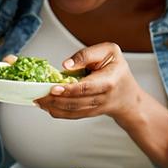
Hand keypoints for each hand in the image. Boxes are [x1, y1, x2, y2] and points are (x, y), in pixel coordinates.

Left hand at [34, 43, 150, 125]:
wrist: (128, 96)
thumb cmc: (117, 69)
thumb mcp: (110, 52)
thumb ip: (87, 54)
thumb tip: (66, 65)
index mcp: (109, 80)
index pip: (87, 87)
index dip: (70, 89)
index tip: (54, 87)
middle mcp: (103, 97)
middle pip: (77, 102)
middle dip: (56, 99)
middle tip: (39, 95)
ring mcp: (96, 108)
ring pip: (72, 111)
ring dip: (53, 106)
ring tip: (38, 100)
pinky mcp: (90, 114)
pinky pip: (72, 116)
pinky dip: (57, 112)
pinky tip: (46, 106)